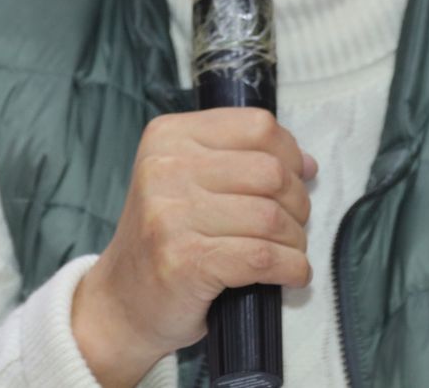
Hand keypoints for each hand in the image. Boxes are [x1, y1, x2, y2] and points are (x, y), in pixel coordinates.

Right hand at [72, 108, 316, 386]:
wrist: (121, 301)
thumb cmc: (167, 238)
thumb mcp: (187, 180)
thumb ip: (241, 161)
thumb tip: (307, 164)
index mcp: (169, 136)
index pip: (257, 126)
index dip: (290, 154)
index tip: (298, 178)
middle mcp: (165, 169)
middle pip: (270, 172)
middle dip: (297, 202)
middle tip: (294, 224)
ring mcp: (170, 215)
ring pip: (270, 217)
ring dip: (296, 240)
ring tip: (291, 252)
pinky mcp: (184, 261)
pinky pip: (262, 257)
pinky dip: (290, 268)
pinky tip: (291, 274)